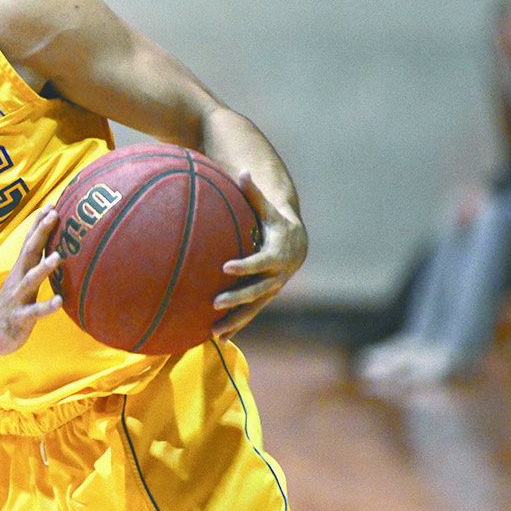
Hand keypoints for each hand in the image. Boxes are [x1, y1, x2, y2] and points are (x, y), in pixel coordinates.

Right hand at [0, 206, 66, 357]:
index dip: (39, 223)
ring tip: (57, 256)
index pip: (30, 242)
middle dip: (41, 232)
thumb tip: (54, 251)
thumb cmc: (10, 308)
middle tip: (53, 214)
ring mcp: (18, 299)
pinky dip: (46, 306)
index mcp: (20, 271)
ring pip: (30, 280)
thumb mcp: (22, 284)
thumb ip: (35, 268)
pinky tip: (59, 301)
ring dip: (43, 268)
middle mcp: (18, 280)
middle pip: (29, 252)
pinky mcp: (19, 319)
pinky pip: (34, 313)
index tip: (51, 204)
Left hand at [212, 172, 306, 339]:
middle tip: (214, 302)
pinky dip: (237, 326)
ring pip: (253, 308)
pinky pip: (251, 314)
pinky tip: (218, 339)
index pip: (260, 262)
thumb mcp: (268, 209)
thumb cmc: (276, 222)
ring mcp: (271, 290)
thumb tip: (242, 171)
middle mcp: (276, 276)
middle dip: (236, 297)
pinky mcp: (265, 299)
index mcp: (277, 254)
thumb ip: (254, 194)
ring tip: (213, 332)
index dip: (245, 265)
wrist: (296, 244)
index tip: (225, 267)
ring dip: (235, 320)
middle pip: (256, 290)